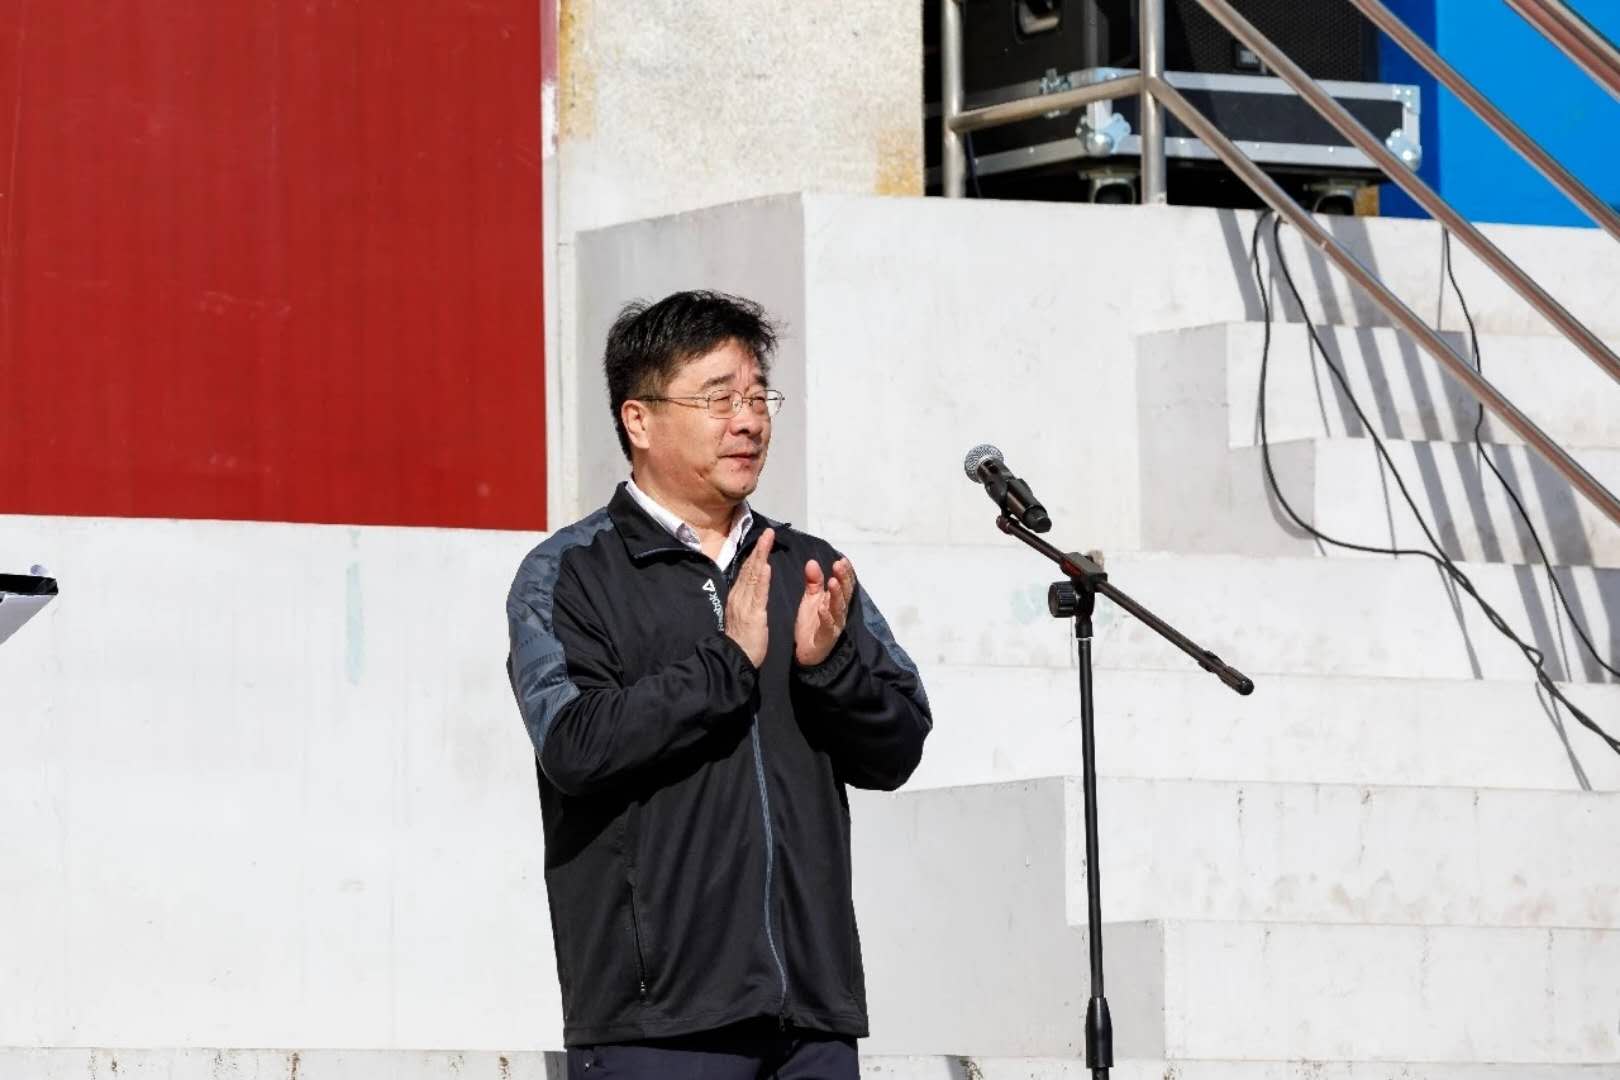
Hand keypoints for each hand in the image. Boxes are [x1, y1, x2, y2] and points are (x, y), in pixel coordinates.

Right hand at [725, 528, 773, 668]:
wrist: (735, 658)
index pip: (747, 571)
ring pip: (753, 576)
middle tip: (768, 531)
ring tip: (768, 540)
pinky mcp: (753, 614)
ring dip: (761, 556)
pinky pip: (758, 594)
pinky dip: (762, 579)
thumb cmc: (742, 640)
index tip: (763, 539)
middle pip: (749, 568)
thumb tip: (750, 586)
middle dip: (759, 549)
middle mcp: (739, 596)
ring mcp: (744, 604)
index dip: (755, 554)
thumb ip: (745, 599)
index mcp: (737, 597)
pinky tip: (766, 566)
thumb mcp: (742, 614)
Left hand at [795, 556, 853, 666]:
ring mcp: (834, 625)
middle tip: (838, 565)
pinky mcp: (826, 637)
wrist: (807, 652)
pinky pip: (827, 626)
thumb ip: (814, 581)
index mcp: (836, 602)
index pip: (845, 585)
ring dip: (836, 595)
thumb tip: (812, 562)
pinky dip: (825, 616)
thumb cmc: (812, 623)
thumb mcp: (811, 599)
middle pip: (844, 594)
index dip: (846, 573)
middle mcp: (839, 612)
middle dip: (843, 579)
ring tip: (833, 582)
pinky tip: (822, 607)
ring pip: (838, 608)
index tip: (842, 559)